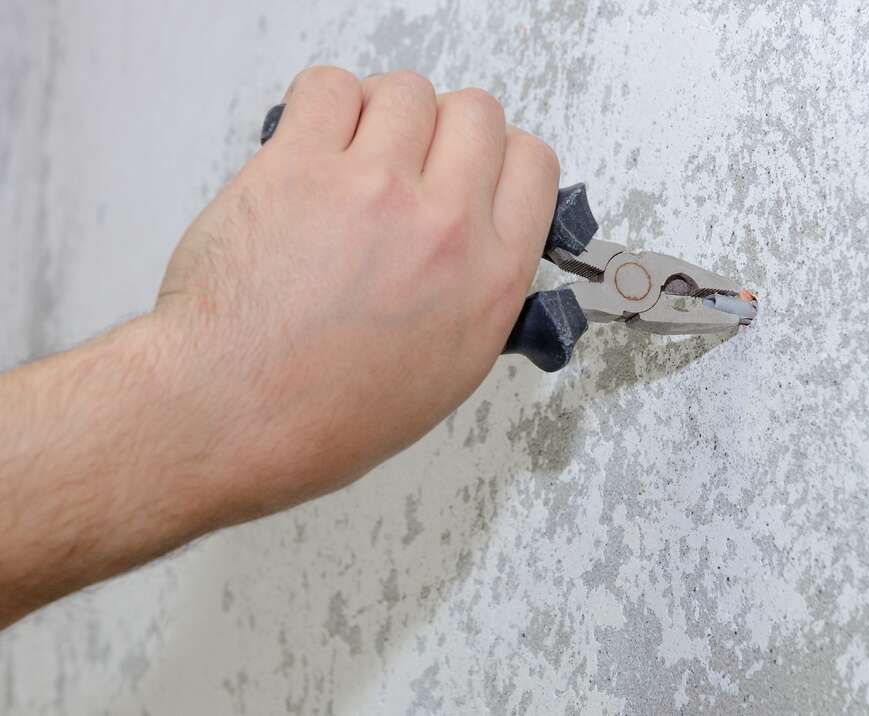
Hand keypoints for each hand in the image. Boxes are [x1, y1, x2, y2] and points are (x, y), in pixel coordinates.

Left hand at [155, 67, 559, 521]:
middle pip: (477, 112)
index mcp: (489, 280)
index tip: (471, 167)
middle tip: (410, 162)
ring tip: (351, 157)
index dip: (500, 156)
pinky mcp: (299, 166)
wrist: (231, 415)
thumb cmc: (324, 414)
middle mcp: (444, 226)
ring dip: (382, 114)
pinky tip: (310, 145)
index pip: (532, 165)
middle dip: (446, 129)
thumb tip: (475, 240)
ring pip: (407, 90)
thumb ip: (477, 293)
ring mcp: (373, 189)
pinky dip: (323, 104)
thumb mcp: (448, 373)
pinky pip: (329, 85)